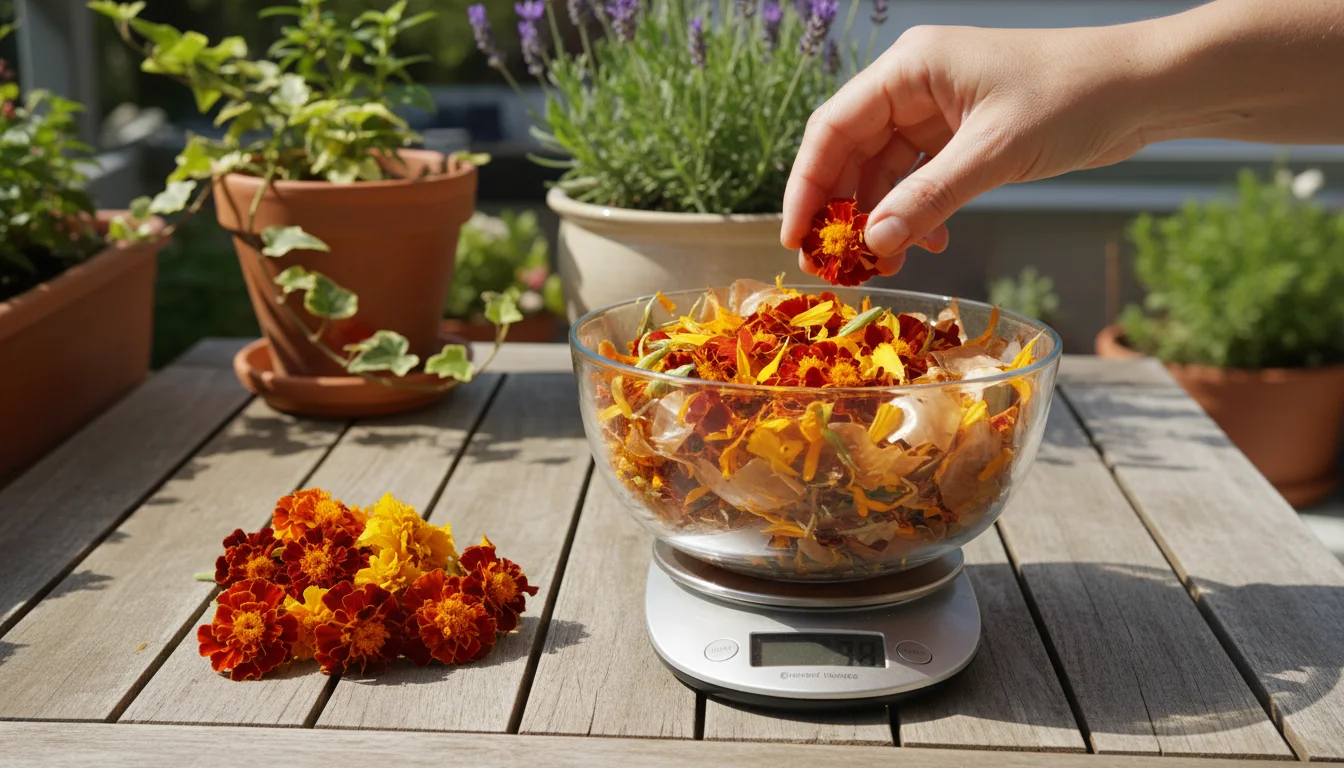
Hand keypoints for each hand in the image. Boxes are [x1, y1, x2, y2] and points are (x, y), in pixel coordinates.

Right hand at [782, 24, 1153, 275]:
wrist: (1144, 87)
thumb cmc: (1073, 98)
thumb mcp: (995, 153)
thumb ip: (928, 199)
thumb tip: (872, 243)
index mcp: (910, 67)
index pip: (833, 128)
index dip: (807, 185)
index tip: (796, 238)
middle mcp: (914, 83)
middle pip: (851, 151)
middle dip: (842, 210)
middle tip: (833, 265)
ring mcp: (937, 109)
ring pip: (884, 170)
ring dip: (881, 219)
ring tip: (882, 266)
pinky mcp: (961, 133)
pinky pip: (919, 177)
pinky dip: (917, 212)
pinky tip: (930, 242)